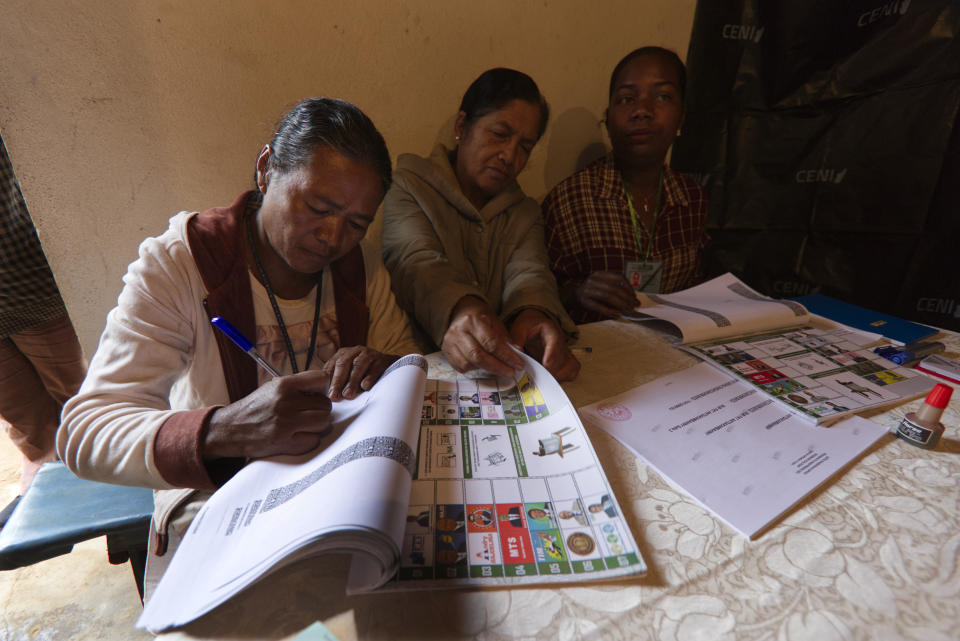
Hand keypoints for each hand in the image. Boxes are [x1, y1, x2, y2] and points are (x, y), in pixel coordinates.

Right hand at [203, 369, 332, 459]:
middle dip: (320, 408)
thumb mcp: (272, 387)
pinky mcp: (285, 443)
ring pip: (323, 422)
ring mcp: (286, 424)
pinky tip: (298, 435)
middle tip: (309, 412)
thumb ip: (297, 385)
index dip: (322, 387)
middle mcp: (286, 403)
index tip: (317, 394)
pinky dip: (309, 439)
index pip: (321, 379)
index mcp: (283, 385)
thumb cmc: (255, 407)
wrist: (231, 429)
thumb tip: (325, 387)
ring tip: (305, 424)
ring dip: (318, 424)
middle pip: (325, 404)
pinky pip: (314, 440)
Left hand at [322, 346, 397, 400]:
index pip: (333, 365)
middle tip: (334, 396)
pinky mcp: (381, 359)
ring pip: (358, 365)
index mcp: (343, 353)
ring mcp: (369, 354)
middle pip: (343, 363)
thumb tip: (328, 395)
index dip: (329, 380)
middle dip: (338, 381)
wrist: (388, 365)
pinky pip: (374, 368)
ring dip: (352, 381)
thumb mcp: (350, 373)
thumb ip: (339, 380)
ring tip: (348, 395)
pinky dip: (369, 378)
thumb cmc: (364, 372)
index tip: (327, 395)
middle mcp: (355, 351)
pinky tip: (365, 387)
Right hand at [441, 296, 524, 376]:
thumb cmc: (481, 318)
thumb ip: (505, 339)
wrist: (461, 312)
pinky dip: (474, 370)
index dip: (506, 356)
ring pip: (468, 364)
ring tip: (499, 369)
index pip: (491, 343)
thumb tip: (517, 355)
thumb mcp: (496, 322)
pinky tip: (484, 367)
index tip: (518, 364)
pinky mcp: (446, 351)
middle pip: (478, 356)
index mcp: (473, 321)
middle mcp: (459, 331)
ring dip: (486, 370)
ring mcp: (450, 342)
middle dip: (497, 367)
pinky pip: (461, 367)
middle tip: (511, 372)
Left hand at [509, 309, 580, 381]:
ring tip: (542, 380)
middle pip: (562, 358)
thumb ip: (517, 340)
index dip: (552, 354)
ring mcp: (565, 351)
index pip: (555, 342)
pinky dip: (564, 377)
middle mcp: (562, 342)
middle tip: (537, 378)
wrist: (535, 324)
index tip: (546, 364)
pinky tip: (550, 379)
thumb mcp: (519, 328)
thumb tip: (516, 357)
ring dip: (558, 375)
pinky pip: (572, 370)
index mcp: (551, 331)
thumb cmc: (528, 326)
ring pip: (570, 366)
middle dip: (551, 370)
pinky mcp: (566, 360)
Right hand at [564, 271, 636, 317]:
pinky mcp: (584, 302)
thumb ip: (614, 288)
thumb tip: (633, 298)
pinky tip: (617, 314)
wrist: (572, 297)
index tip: (634, 296)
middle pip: (615, 288)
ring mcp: (587, 291)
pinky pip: (600, 307)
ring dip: (621, 305)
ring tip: (628, 311)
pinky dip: (610, 311)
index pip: (618, 277)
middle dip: (627, 298)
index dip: (629, 287)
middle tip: (634, 306)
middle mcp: (593, 280)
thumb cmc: (591, 292)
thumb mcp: (601, 285)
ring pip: (609, 297)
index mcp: (599, 274)